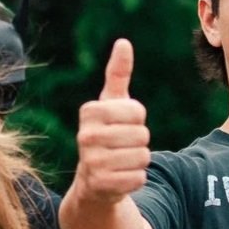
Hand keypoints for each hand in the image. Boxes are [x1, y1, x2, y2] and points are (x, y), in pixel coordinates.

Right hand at [72, 39, 149, 205]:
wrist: (91, 181)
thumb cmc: (106, 134)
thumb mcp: (111, 104)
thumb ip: (118, 74)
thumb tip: (124, 43)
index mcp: (89, 112)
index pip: (137, 111)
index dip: (137, 120)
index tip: (122, 125)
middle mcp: (86, 136)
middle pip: (142, 135)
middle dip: (140, 142)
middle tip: (123, 146)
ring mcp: (91, 162)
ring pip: (142, 157)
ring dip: (139, 161)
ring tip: (121, 161)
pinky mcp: (101, 185)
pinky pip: (139, 178)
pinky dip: (136, 179)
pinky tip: (120, 177)